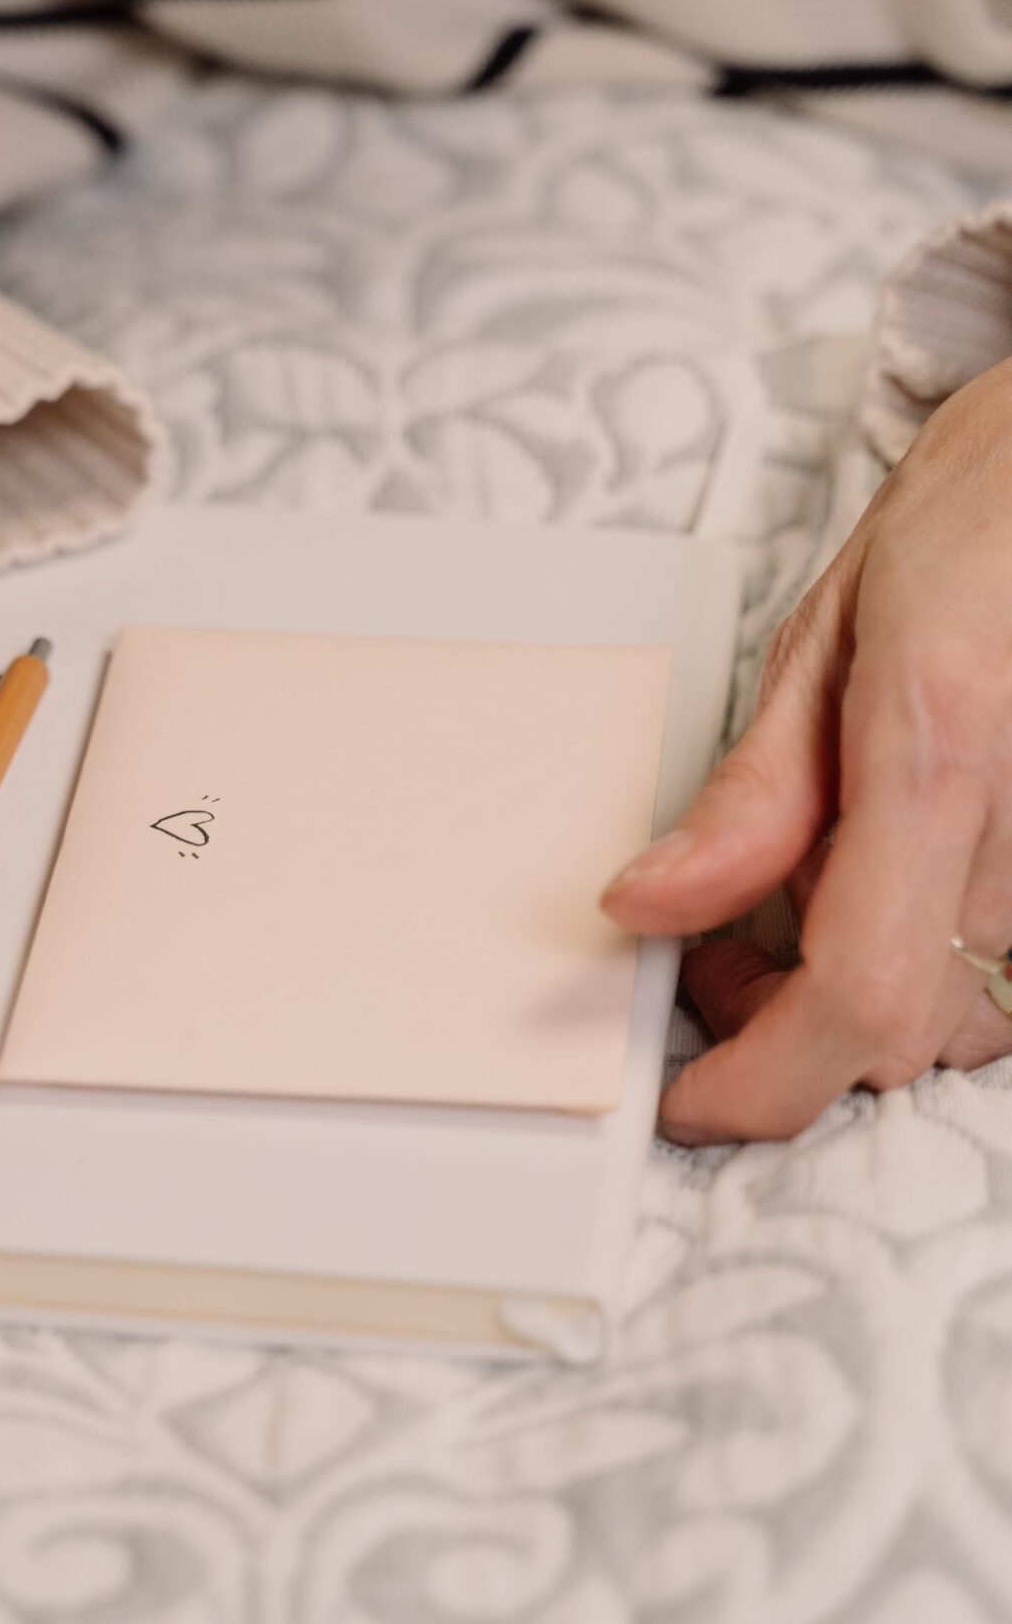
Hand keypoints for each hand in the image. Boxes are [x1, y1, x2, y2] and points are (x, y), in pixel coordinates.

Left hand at [602, 354, 1011, 1142]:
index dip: (762, 1080)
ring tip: (804, 901)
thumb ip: (750, 798)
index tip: (687, 1098)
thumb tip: (646, 906)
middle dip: (782, 1026)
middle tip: (715, 955)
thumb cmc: (977, 525)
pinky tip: (892, 892)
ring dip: (861, 998)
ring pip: (960, 1019)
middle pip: (899, 1029)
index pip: (856, 998)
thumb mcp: (825, 639)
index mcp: (940, 757)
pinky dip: (933, 965)